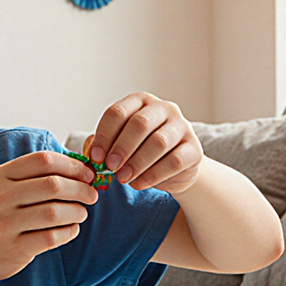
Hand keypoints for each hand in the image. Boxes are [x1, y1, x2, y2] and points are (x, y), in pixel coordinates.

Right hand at [0, 151, 96, 285]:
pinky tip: (70, 230)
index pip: (43, 160)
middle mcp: (0, 197)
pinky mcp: (14, 249)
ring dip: (77, 212)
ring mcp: (5, 224)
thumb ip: (32, 178)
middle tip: (91, 195)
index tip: (87, 174)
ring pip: (55, 212)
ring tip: (80, 213)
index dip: (72, 165)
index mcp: (0, 176)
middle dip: (81, 189)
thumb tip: (78, 170)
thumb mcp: (0, 189)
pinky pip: (52, 237)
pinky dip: (69, 232)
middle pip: (53, 185)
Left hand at [85, 92, 202, 193]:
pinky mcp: (194, 149)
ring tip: (122, 178)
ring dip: (136, 163)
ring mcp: (183, 127)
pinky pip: (174, 162)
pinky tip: (138, 184)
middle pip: (140, 124)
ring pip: (159, 142)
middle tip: (110, 167)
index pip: (118, 112)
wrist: (175, 169)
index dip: (104, 136)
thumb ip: (105, 145)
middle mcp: (164, 108)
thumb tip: (91, 153)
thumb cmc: (141, 152)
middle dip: (121, 148)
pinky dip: (153, 175)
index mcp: (140, 101)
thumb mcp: (120, 145)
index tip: (95, 157)